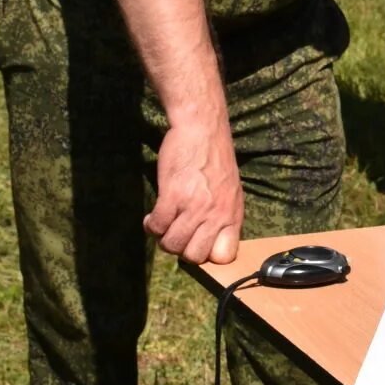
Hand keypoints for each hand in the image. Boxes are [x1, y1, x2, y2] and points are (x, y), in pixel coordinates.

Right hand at [145, 119, 244, 264]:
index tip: (197, 243)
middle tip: (176, 233)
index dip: (207, 255)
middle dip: (181, 249)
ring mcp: (194, 206)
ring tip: (163, 224)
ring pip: (172, 244)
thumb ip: (223, 215)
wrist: (201, 128)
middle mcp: (216, 214)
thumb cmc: (214, 157)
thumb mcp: (230, 189)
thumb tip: (211, 240)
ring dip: (163, 237)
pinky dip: (151, 225)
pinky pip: (157, 226)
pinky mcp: (173, 196)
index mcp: (232, 214)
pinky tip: (152, 217)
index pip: (225, 256)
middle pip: (194, 256)